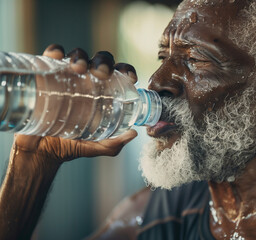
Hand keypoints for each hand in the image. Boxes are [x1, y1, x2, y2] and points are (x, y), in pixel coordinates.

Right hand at [13, 44, 137, 164]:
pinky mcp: (45, 75)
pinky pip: (50, 56)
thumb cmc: (70, 146)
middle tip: (102, 74)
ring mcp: (66, 77)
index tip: (130, 77)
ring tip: (79, 68)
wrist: (40, 151)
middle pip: (99, 61)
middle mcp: (86, 82)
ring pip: (77, 55)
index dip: (127, 70)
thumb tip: (134, 133)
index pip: (119, 75)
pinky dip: (54, 51)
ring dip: (81, 56)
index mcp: (102, 94)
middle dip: (104, 62)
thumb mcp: (95, 146)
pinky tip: (57, 57)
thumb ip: (113, 144)